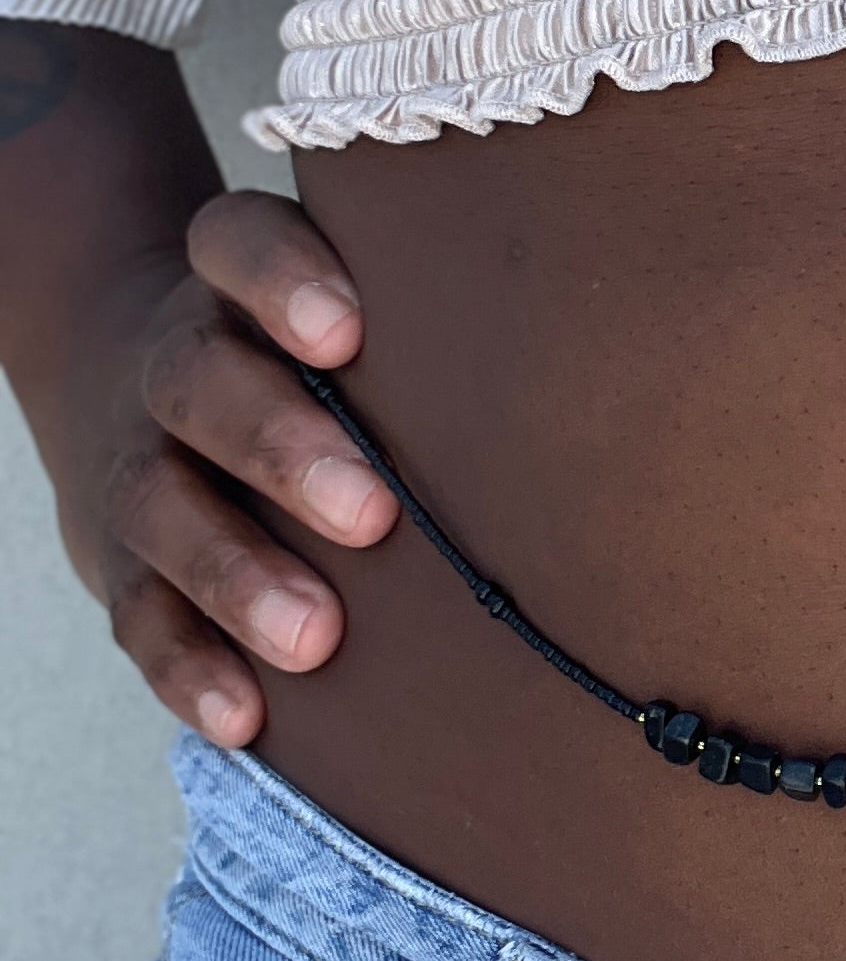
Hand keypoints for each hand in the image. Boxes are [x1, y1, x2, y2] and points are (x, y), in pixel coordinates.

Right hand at [56, 193, 396, 744]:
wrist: (149, 404)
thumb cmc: (315, 368)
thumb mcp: (357, 317)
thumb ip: (438, 327)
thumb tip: (606, 369)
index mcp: (238, 291)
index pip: (236, 245)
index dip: (279, 278)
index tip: (349, 331)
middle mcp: (177, 366)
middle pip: (197, 379)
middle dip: (279, 446)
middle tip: (368, 511)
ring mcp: (139, 464)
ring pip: (161, 504)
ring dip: (235, 571)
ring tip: (315, 633)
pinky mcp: (123, 564)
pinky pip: (139, 615)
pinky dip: (189, 666)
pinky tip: (244, 715)